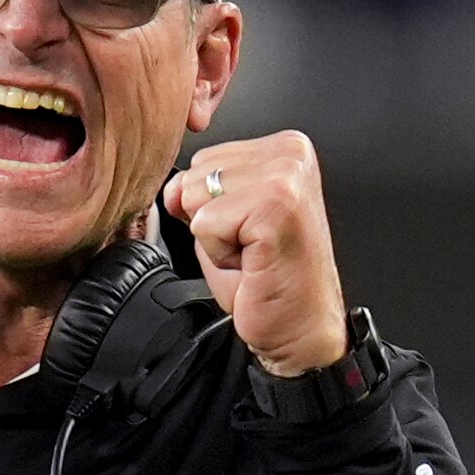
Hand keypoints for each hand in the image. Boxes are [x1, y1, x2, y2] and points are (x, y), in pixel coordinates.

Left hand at [159, 131, 347, 376]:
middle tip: (251, 245)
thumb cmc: (269, 280)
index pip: (204, 160)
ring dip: (215, 237)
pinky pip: (205, 223)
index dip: (212, 206)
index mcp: (285, 148)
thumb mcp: (224, 223)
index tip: (250, 230)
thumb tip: (173, 186)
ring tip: (252, 253)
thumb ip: (198, 193)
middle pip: (197, 173)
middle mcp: (291, 154)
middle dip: (211, 219)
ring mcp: (286, 176)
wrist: (301, 325)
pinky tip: (253, 262)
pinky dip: (219, 253)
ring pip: (196, 196)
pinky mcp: (275, 206)